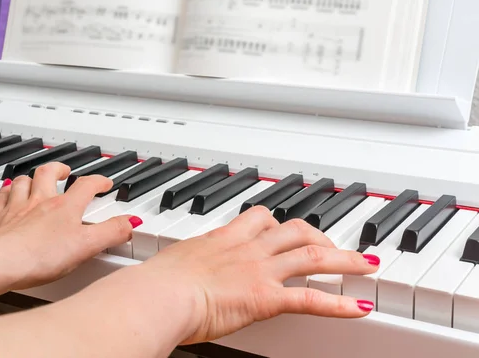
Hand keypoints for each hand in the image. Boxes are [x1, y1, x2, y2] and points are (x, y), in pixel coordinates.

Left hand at [0, 162, 139, 290]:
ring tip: (37, 179)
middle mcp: (40, 202)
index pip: (86, 185)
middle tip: (65, 170)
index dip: (98, 181)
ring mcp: (17, 209)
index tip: (104, 183)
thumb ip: (111, 233)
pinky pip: (2, 197)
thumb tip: (130, 222)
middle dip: (60, 169)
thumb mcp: (86, 247)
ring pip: (24, 181)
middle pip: (49, 173)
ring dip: (32, 177)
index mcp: (65, 207)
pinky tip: (8, 192)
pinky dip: (7, 191)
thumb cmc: (39, 256)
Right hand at [138, 206, 379, 344]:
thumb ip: (186, 262)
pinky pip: (311, 298)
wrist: (160, 294)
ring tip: (366, 264)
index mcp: (225, 238)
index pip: (261, 217)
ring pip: (312, 255)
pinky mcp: (266, 298)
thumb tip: (177, 270)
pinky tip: (360, 308)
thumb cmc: (158, 281)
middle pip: (294, 229)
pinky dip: (340, 303)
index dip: (280, 221)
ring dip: (344, 259)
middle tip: (334, 242)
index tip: (289, 225)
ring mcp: (260, 271)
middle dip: (320, 233)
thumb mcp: (174, 263)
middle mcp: (247, 248)